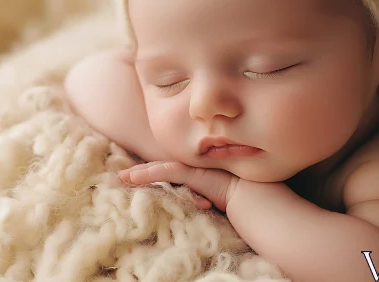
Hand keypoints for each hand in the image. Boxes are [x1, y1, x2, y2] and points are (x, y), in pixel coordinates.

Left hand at [118, 161, 238, 211]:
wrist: (255, 200)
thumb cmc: (242, 205)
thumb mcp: (218, 203)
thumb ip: (205, 203)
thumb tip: (199, 210)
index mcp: (200, 176)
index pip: (173, 174)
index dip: (154, 175)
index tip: (138, 180)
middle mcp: (196, 169)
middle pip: (164, 169)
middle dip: (143, 173)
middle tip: (122, 177)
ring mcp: (195, 169)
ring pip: (161, 169)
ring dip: (140, 173)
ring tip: (122, 178)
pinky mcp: (193, 173)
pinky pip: (166, 172)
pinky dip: (148, 174)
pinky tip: (133, 177)